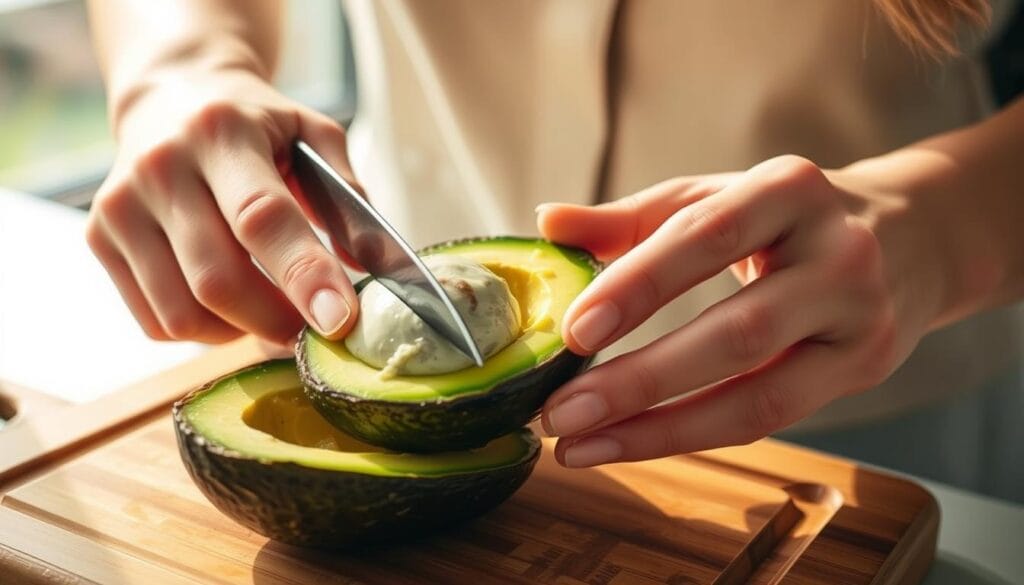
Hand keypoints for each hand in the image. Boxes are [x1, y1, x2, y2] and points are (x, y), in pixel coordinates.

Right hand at [86, 68, 359, 343]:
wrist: (170, 98)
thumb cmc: (256, 126)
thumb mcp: (312, 134)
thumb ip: (346, 194)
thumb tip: (371, 265)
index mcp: (222, 132)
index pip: (262, 217)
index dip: (303, 274)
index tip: (340, 320)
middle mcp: (161, 167)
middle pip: (219, 281)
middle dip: (277, 321)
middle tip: (315, 328)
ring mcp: (120, 206)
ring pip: (184, 315)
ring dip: (241, 331)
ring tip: (272, 309)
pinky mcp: (99, 239)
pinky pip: (157, 322)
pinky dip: (205, 331)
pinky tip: (228, 303)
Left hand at [537, 155, 939, 466]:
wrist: (910, 237)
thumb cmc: (786, 217)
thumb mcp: (717, 196)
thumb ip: (633, 216)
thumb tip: (547, 222)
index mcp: (788, 189)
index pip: (706, 236)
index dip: (639, 285)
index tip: (574, 330)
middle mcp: (837, 253)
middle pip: (736, 332)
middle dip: (640, 380)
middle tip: (559, 412)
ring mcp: (860, 318)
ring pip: (758, 394)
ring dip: (660, 430)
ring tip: (580, 446)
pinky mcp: (864, 369)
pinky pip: (771, 417)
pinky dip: (694, 434)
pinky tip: (632, 443)